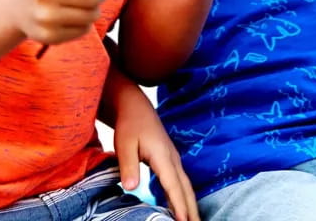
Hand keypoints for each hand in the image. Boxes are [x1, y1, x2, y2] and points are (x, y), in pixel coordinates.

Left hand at [114, 82, 197, 220]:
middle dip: (191, 209)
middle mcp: (172, 158)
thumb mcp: (124, 144)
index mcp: (162, 155)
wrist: (136, 107)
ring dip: (190, 204)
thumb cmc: (129, 125)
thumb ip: (128, 165)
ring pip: (185, 185)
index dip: (178, 204)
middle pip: (185, 188)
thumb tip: (132, 187)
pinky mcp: (170, 160)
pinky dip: (184, 196)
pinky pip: (180, 181)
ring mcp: (173, 159)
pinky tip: (181, 207)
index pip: (173, 184)